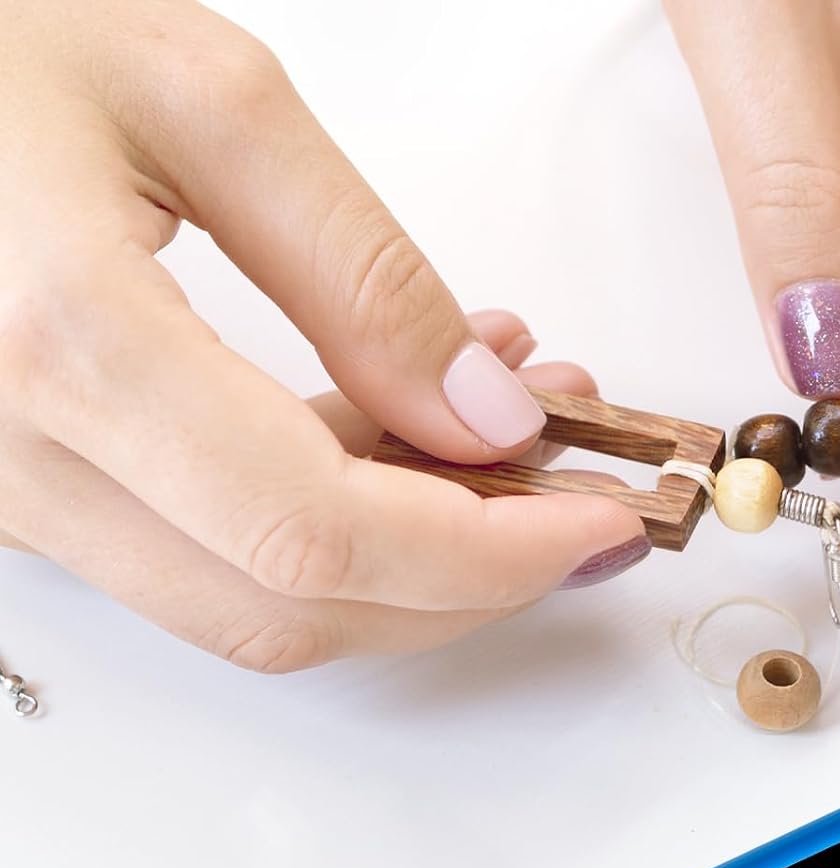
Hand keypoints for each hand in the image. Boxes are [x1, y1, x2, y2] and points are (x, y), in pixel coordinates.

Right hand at [0, 0, 647, 670]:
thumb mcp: (206, 100)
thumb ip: (367, 277)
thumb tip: (489, 421)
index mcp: (58, 342)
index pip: (321, 535)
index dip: (485, 554)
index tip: (593, 522)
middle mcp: (11, 455)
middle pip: (297, 608)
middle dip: (465, 576)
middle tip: (571, 492)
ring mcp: (3, 492)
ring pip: (253, 603)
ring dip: (407, 553)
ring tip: (504, 432)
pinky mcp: (20, 493)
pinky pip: (203, 555)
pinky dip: (325, 525)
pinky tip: (393, 428)